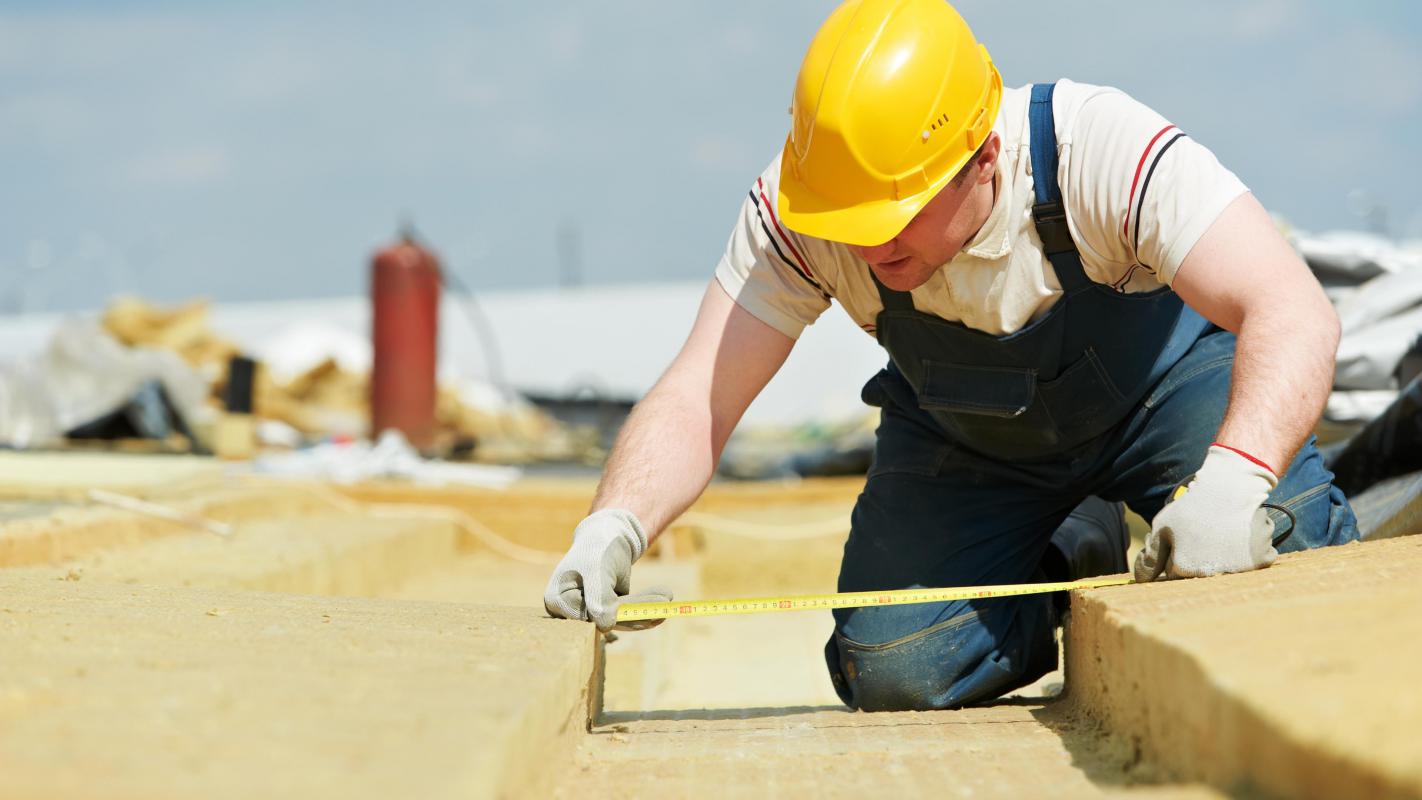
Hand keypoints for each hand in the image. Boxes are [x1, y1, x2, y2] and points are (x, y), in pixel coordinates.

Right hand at [543, 509, 672, 630]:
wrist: (607, 531)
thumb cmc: (597, 545)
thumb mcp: (596, 568)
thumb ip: (598, 598)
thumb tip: (605, 626)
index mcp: (557, 600)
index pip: (588, 615)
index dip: (615, 613)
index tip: (642, 611)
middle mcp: (569, 610)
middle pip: (606, 619)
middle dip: (638, 614)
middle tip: (664, 608)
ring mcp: (588, 611)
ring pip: (620, 619)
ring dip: (646, 611)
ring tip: (668, 600)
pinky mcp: (605, 609)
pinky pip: (626, 614)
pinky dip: (645, 607)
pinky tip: (663, 601)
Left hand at [1134, 445, 1278, 580]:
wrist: (1231, 487)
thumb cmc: (1193, 507)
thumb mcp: (1162, 527)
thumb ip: (1150, 558)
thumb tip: (1142, 581)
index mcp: (1184, 568)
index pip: (1174, 574)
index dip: (1175, 554)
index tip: (1183, 538)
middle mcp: (1212, 574)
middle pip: (1199, 574)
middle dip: (1197, 558)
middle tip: (1203, 534)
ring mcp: (1239, 569)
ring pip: (1228, 568)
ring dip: (1225, 555)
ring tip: (1223, 530)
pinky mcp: (1262, 560)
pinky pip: (1253, 562)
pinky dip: (1249, 552)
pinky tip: (1242, 534)